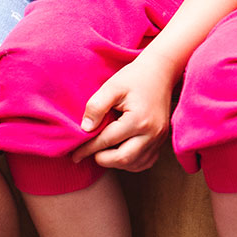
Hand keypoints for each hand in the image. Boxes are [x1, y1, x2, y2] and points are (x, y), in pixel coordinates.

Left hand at [75, 54, 178, 170]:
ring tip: (103, 152)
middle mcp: (152, 133)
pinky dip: (130, 163)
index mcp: (139, 119)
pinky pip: (145, 162)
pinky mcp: (162, 140)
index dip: (88, 149)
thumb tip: (85, 130)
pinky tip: (120, 152)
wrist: (161, 72)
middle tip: (89, 153)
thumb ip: (96, 107)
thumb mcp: (111, 87)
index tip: (75, 154)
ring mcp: (159, 138)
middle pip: (123, 159)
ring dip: (116, 162)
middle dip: (102, 159)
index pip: (108, 141)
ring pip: (134, 164)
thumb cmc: (134, 78)